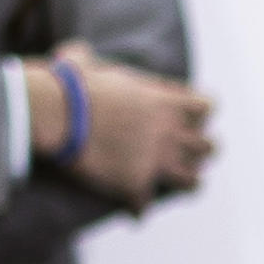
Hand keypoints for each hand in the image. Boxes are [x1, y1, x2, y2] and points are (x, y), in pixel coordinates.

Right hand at [33, 43, 217, 211]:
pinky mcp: (134, 185)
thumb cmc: (67, 84)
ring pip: (193, 181)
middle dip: (199, 151)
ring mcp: (155, 161)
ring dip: (184, 182)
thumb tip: (75, 51)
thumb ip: (89, 58)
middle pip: (210, 147)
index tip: (182, 117)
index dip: (197, 113)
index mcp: (164, 101)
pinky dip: (138, 210)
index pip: (207, 107)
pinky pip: (146, 207)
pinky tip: (131, 211)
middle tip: (183, 153)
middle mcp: (168, 132)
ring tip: (172, 183)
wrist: (54, 114)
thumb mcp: (83, 62)